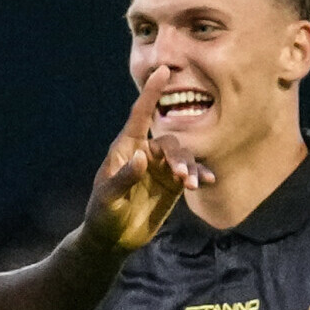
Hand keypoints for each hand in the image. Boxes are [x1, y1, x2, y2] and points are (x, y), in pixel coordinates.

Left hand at [86, 86, 200, 252]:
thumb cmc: (102, 214)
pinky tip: (207, 182)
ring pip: (182, 157)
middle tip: (181, 177)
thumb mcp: (108, 198)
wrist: (113, 239)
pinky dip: (199, 175)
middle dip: (178, 157)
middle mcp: (145, 153)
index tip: (162, 70)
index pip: (139, 115)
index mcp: (125, 148)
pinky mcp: (171, 185)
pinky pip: (190, 174)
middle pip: (169, 143)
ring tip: (192, 184)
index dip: (151, 93)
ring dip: (189, 168)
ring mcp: (159, 169)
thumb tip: (143, 157)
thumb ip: (124, 177)